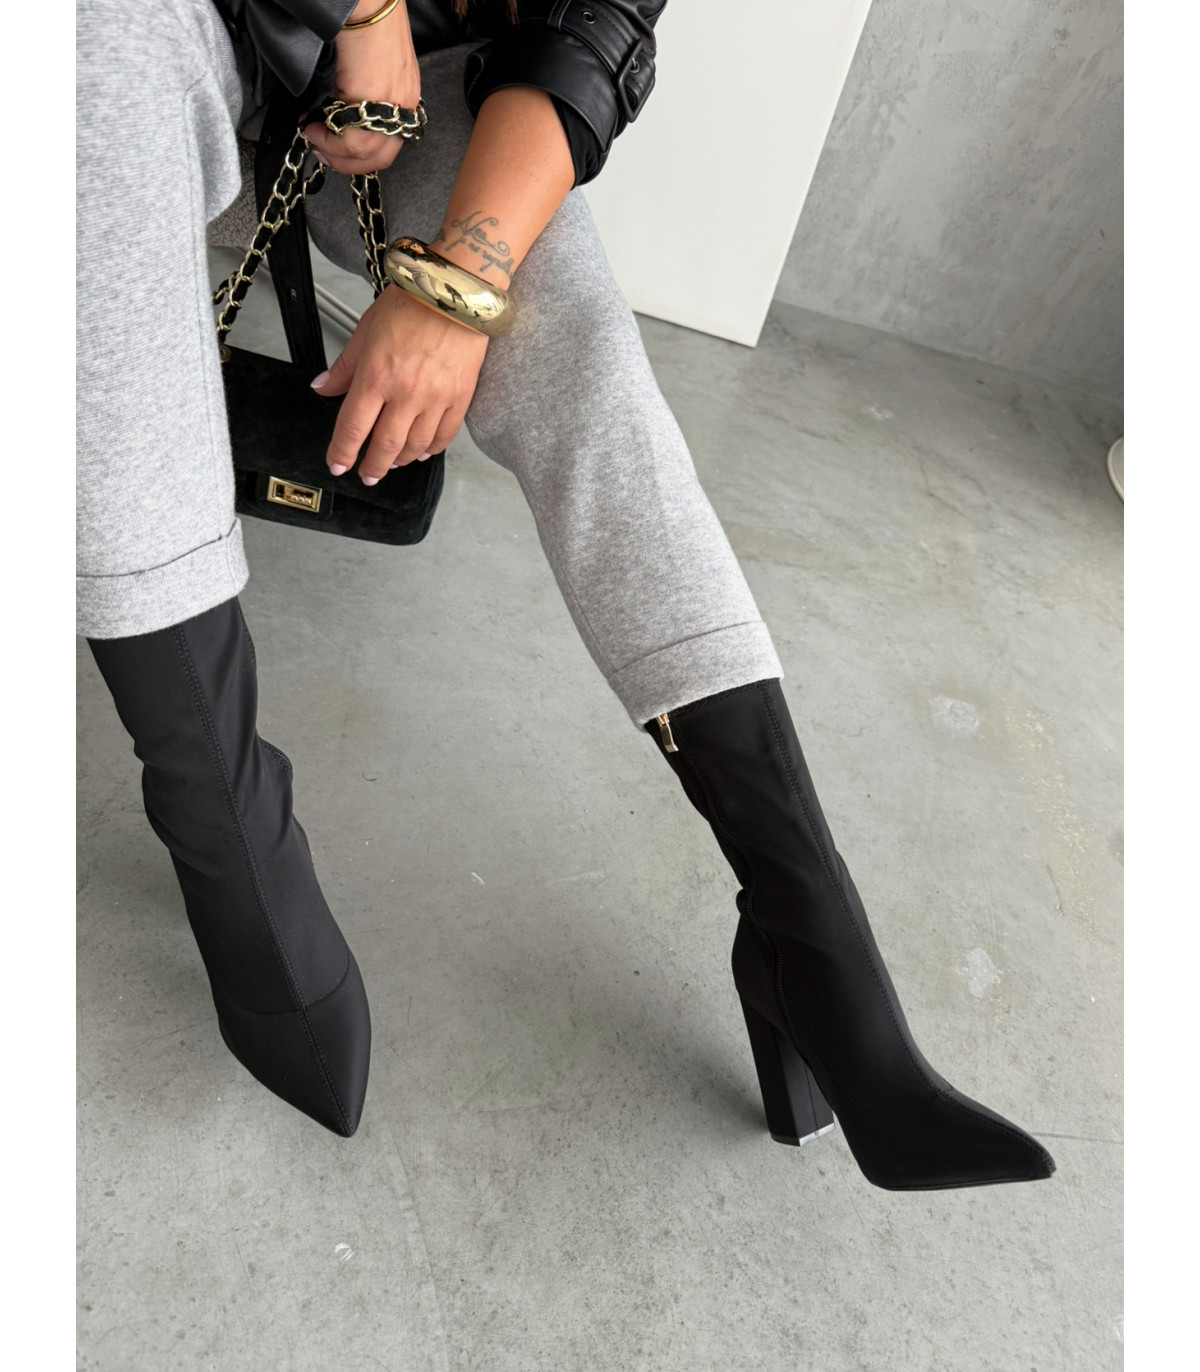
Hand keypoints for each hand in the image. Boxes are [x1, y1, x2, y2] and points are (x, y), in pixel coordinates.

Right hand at [304, 3, 420, 175]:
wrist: (367, 2)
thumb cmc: (364, 26)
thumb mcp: (369, 70)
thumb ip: (362, 98)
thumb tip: (336, 119)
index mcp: (406, 99)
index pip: (389, 146)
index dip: (361, 158)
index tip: (336, 152)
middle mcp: (404, 106)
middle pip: (380, 157)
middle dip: (347, 163)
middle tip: (323, 154)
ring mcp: (393, 105)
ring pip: (365, 152)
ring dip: (334, 152)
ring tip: (315, 137)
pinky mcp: (377, 100)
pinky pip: (354, 139)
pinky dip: (330, 140)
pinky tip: (314, 127)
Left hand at [312, 287, 487, 481]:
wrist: (454, 294)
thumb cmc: (410, 305)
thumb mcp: (365, 332)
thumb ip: (344, 367)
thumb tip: (323, 387)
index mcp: (376, 377)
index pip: (352, 428)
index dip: (341, 452)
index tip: (337, 465)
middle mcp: (405, 394)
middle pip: (384, 447)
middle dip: (372, 467)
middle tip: (366, 475)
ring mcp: (435, 399)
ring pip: (414, 447)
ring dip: (399, 460)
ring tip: (392, 462)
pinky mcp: (458, 398)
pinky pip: (443, 437)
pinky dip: (430, 450)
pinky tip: (421, 451)